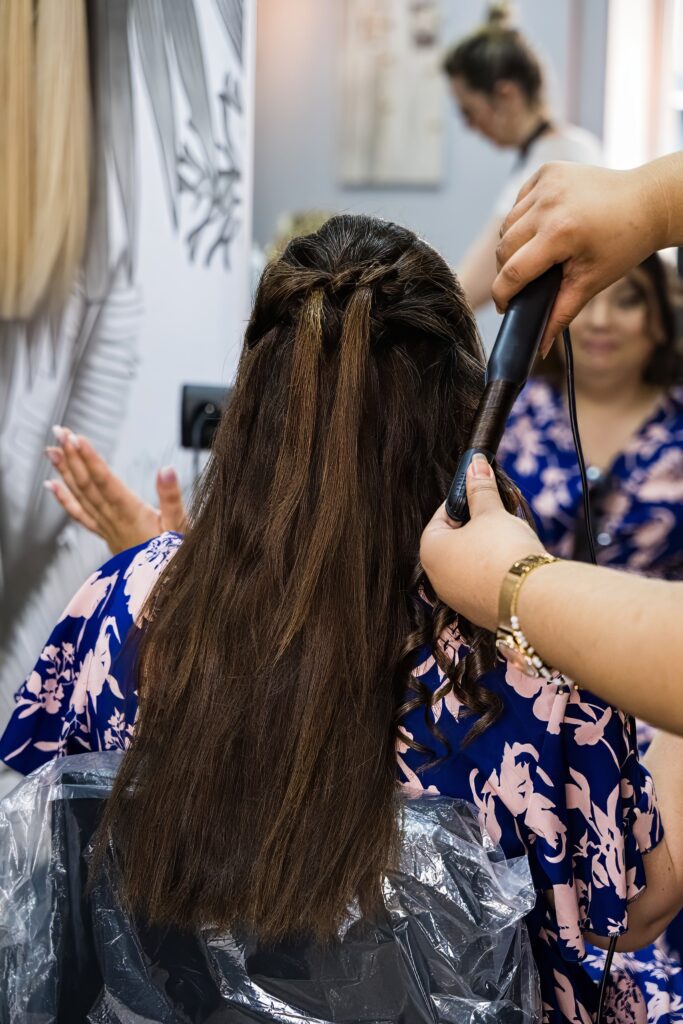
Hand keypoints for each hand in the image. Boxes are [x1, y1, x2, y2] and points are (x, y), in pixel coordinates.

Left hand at [44, 427, 187, 554]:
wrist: (166, 587)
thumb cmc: (176, 557)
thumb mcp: (182, 526)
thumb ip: (172, 497)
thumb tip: (166, 469)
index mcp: (131, 514)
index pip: (105, 482)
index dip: (90, 460)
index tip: (77, 439)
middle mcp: (113, 520)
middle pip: (87, 485)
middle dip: (72, 457)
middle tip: (59, 433)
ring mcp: (107, 527)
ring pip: (81, 496)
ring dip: (65, 472)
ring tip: (52, 451)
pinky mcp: (106, 534)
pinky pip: (81, 516)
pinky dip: (65, 500)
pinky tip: (53, 486)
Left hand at [420, 456, 545, 629]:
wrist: (531, 600)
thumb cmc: (503, 551)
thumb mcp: (492, 513)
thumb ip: (481, 489)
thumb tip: (475, 464)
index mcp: (430, 551)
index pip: (441, 517)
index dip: (462, 501)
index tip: (479, 492)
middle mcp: (437, 578)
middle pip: (454, 541)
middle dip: (476, 525)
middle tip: (497, 513)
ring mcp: (457, 598)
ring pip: (469, 563)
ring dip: (486, 548)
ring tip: (509, 537)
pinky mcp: (478, 611)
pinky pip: (482, 582)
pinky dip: (494, 570)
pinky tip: (513, 562)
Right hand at [492, 161, 667, 352]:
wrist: (647, 201)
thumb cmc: (624, 244)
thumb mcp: (591, 282)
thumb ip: (559, 314)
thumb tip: (539, 347)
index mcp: (560, 232)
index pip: (513, 272)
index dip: (503, 295)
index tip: (505, 307)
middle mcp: (549, 203)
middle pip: (503, 248)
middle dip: (508, 270)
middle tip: (524, 282)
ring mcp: (546, 183)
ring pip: (506, 224)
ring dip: (513, 244)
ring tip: (535, 254)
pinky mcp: (547, 170)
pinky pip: (519, 202)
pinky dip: (523, 218)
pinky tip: (543, 227)